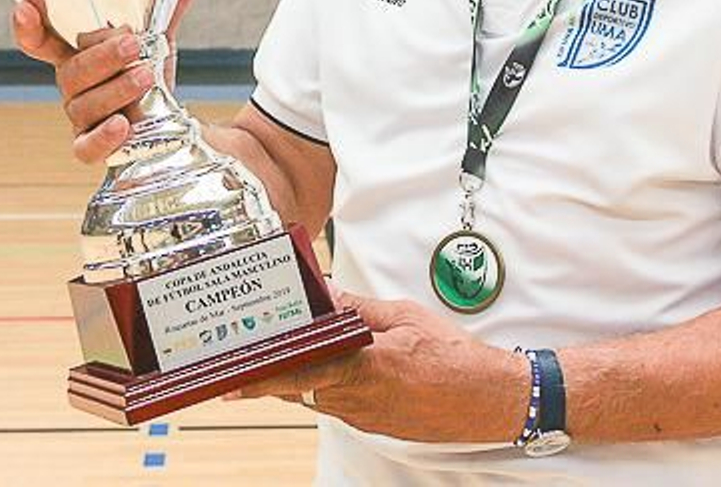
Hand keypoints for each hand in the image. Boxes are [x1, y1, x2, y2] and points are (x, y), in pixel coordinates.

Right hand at [12, 0, 200, 163]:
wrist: (169, 126)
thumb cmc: (148, 77)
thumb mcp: (158, 37)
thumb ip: (169, 2)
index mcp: (78, 54)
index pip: (41, 39)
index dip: (29, 23)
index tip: (31, 0)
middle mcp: (73, 86)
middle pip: (70, 71)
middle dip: (102, 55)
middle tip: (133, 43)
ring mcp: (81, 119)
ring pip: (83, 105)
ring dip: (115, 88)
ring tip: (147, 76)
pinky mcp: (93, 148)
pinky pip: (87, 148)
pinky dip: (104, 137)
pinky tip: (123, 125)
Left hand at [226, 286, 527, 442]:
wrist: (485, 398)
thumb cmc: (450, 356)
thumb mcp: (403, 318)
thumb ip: (358, 309)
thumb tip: (325, 295)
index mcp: (364, 368)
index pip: (301, 373)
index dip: (263, 378)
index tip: (235, 380)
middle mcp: (358, 400)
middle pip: (302, 384)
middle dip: (280, 369)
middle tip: (256, 357)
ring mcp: (364, 417)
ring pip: (319, 394)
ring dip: (308, 374)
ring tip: (303, 351)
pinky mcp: (373, 425)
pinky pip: (339, 404)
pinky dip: (331, 385)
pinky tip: (339, 366)